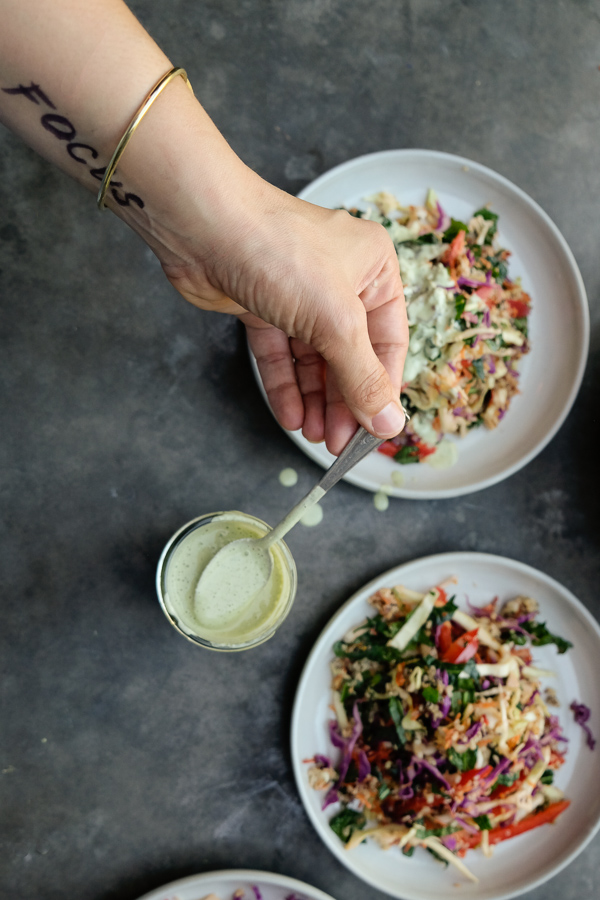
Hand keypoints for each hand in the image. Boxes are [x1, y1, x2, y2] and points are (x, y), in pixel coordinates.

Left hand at [159, 172, 407, 454]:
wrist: (202, 226)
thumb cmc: (278, 252)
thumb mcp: (336, 322)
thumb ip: (362, 377)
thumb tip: (388, 423)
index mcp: (373, 271)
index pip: (388, 343)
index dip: (382, 391)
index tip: (374, 432)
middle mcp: (339, 281)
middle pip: (350, 355)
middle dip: (343, 401)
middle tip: (338, 442)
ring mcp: (298, 294)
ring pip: (314, 358)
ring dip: (314, 399)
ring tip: (312, 434)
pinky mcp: (262, 306)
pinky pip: (280, 353)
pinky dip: (284, 384)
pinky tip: (289, 414)